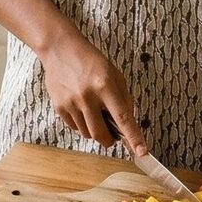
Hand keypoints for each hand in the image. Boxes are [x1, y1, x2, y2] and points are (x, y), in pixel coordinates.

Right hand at [41, 30, 145, 153]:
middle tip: (113, 136)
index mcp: (105, 85)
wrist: (60, 49)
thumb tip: (129, 121)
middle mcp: (87, 96)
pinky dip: (82, 124)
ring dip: (95, 130)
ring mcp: (71, 103)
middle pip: (101, 134)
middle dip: (110, 140)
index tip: (141, 151)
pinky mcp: (59, 107)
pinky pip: (74, 128)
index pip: (123, 117)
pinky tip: (81, 108)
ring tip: (94, 112)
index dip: (133, 137)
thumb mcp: (114, 73)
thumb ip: (124, 97)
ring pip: (87, 133)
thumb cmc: (90, 60)